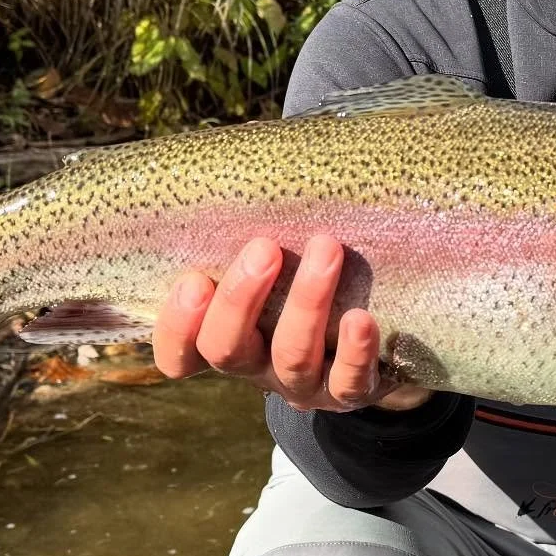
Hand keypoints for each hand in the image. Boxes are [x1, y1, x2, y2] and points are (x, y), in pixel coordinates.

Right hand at [151, 234, 432, 412]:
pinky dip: (354, 351)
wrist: (377, 335)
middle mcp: (257, 367)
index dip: (177, 327)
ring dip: (306, 303)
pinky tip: (361, 320)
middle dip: (241, 298)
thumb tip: (236, 164)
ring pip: (291, 357)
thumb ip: (245, 235)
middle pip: (228, 350)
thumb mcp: (270, 263)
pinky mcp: (351, 391)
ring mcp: (303, 383)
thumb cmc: (304, 278)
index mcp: (226, 337)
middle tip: (264, 248)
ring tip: (327, 249)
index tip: (193, 279)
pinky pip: (348, 382)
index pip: (179, 354)